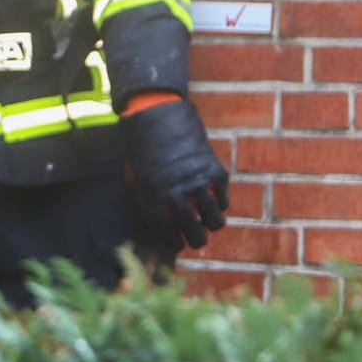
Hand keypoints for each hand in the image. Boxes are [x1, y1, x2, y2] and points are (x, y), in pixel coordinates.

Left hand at [120, 98, 229, 251]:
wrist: (159, 115)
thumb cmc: (144, 147)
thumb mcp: (138, 175)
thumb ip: (150, 199)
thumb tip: (164, 225)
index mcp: (153, 197)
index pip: (167, 234)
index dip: (174, 244)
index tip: (178, 245)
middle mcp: (176, 194)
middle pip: (195, 234)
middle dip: (197, 240)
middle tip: (197, 238)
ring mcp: (198, 183)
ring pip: (215, 222)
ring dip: (212, 225)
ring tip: (209, 222)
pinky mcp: (215, 172)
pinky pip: (223, 201)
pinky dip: (220, 205)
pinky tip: (214, 200)